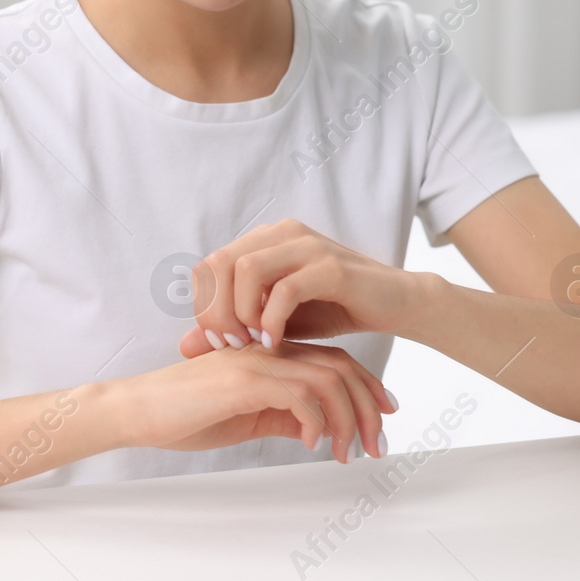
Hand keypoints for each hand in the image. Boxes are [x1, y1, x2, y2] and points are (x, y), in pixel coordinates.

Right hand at [117, 339, 395, 461]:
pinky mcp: (243, 380)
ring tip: (348, 451)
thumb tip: (317, 430)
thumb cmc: (184, 414)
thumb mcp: (246, 418)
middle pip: (339, 367)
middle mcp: (269, 352)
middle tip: (378, 442)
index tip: (384, 415)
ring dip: (347, 417)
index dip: (365, 386)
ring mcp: (257, 362)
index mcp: (271, 357)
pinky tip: (314, 443)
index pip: (333, 362)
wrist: (137, 410)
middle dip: (368, 405)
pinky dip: (315, 419)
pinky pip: (297, 393)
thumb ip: (282, 417)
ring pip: (325, 379)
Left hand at [177, 218, 418, 357]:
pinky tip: (277, 341)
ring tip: (254, 343)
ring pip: (247, 269)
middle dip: (216, 311)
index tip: (219, 342)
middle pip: (221, 263)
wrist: (395, 303)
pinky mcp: (331, 267)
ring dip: (241, 313)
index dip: (204, 305)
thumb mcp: (274, 323)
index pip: (210, 264)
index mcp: (266, 240)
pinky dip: (272, 320)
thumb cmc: (334, 310)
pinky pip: (285, 289)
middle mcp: (283, 234)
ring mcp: (307, 246)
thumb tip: (184, 346)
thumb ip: (233, 330)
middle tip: (232, 346)